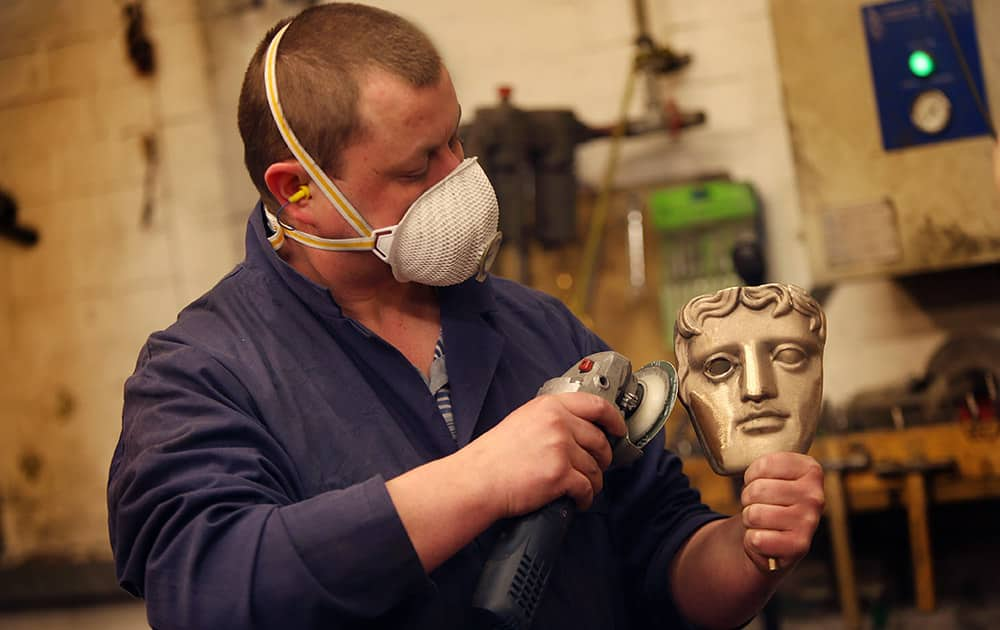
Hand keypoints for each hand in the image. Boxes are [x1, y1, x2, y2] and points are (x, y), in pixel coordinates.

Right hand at [463, 392, 626, 517]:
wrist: (478, 479)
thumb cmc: (494, 455)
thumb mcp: (523, 420)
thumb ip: (552, 418)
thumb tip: (578, 429)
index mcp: (550, 406)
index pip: (596, 406)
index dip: (614, 419)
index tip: (620, 429)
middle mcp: (558, 423)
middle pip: (600, 441)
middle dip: (603, 458)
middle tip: (597, 467)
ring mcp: (561, 448)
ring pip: (595, 468)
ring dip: (593, 482)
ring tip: (582, 488)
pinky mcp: (561, 474)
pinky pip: (587, 488)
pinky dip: (585, 498)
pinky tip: (578, 500)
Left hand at [739, 452, 824, 572]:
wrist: (774, 540)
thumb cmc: (769, 501)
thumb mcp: (772, 474)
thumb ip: (765, 461)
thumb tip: (743, 443)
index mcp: (811, 470)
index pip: (764, 465)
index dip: (751, 475)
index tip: (759, 482)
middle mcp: (815, 495)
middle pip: (757, 489)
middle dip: (748, 499)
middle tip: (759, 505)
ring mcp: (809, 522)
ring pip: (754, 514)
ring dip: (749, 519)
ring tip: (762, 521)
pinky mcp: (799, 546)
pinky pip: (757, 539)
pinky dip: (753, 540)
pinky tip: (766, 538)